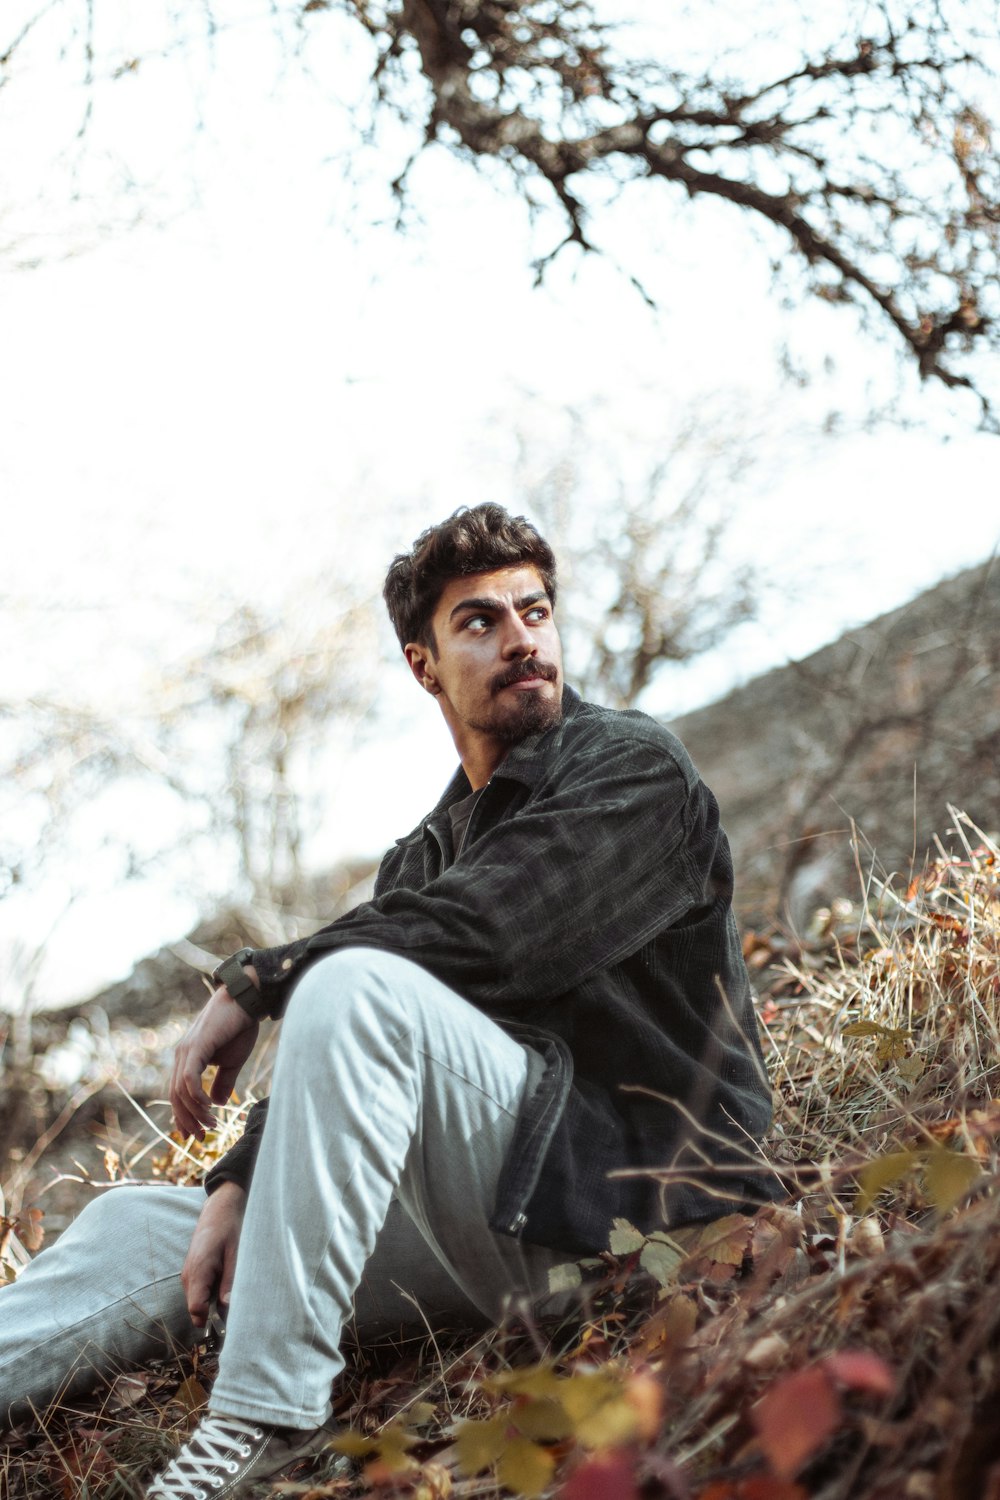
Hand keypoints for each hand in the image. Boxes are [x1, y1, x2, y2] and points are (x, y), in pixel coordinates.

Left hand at [170, 976, 260, 1139]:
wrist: (246, 1001)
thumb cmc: (240, 1027)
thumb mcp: (232, 1062)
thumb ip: (223, 1082)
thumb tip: (216, 1103)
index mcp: (188, 1059)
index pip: (178, 1093)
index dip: (183, 1115)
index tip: (194, 1134)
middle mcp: (181, 1055)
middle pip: (176, 1096)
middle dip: (187, 1120)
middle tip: (201, 1137)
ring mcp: (186, 1051)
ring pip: (181, 1091)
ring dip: (194, 1112)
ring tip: (210, 1125)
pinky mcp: (196, 1048)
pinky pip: (189, 1079)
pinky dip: (196, 1097)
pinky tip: (209, 1108)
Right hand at [182, 1182, 245, 1327]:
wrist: (219, 1209)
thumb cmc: (229, 1229)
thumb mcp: (235, 1256)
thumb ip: (229, 1282)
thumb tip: (227, 1308)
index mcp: (198, 1272)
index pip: (196, 1309)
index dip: (210, 1321)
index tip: (228, 1324)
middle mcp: (188, 1276)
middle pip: (195, 1309)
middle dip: (212, 1314)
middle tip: (234, 1308)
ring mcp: (188, 1274)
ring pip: (196, 1302)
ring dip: (211, 1303)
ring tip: (230, 1291)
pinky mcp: (191, 1271)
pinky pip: (198, 1291)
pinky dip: (209, 1293)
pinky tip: (224, 1282)